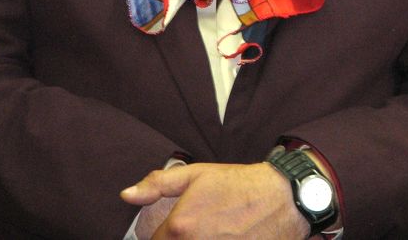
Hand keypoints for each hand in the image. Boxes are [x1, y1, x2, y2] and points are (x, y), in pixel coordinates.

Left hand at [121, 161, 309, 238]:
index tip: (171, 231)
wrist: (280, 198)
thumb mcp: (196, 174)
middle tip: (194, 229)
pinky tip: (223, 238)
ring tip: (211, 232)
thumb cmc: (238, 184)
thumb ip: (157, 184)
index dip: (159, 237)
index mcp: (180, 227)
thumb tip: (127, 195)